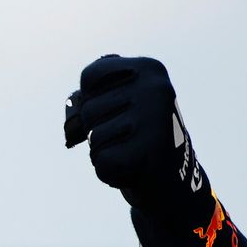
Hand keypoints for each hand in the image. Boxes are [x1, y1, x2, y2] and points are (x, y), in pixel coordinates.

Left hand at [63, 56, 208, 224]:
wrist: (174, 177)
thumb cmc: (138, 135)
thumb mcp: (119, 104)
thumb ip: (89, 100)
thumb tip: (72, 125)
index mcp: (149, 69)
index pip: (89, 76)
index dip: (91, 99)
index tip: (118, 109)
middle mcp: (155, 89)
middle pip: (88, 110)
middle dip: (98, 129)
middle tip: (128, 136)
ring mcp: (154, 120)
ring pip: (93, 137)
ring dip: (104, 151)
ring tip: (131, 151)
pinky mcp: (149, 152)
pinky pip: (102, 162)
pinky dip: (110, 172)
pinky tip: (134, 168)